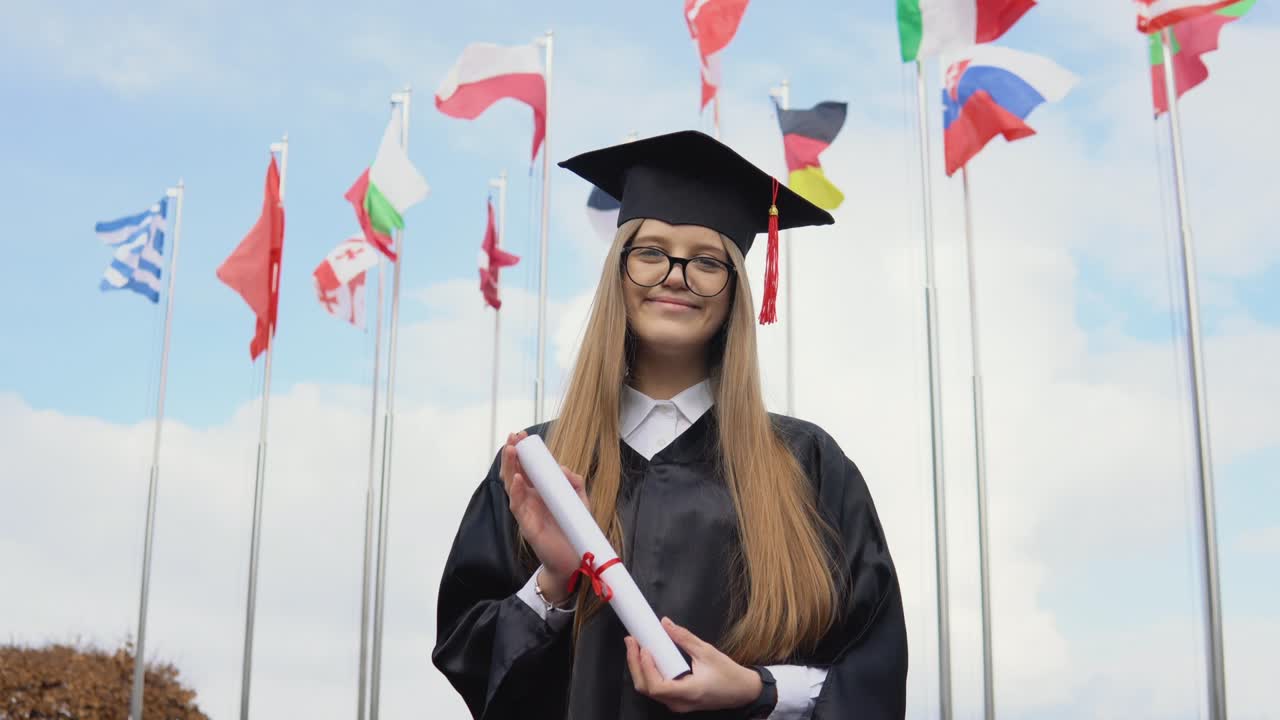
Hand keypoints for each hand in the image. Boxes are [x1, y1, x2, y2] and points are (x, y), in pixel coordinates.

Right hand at [500, 431, 588, 603]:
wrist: (576, 561)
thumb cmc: (574, 530)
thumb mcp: (579, 501)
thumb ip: (574, 483)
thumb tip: (562, 468)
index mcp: (540, 492)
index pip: (528, 468)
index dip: (524, 452)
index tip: (522, 435)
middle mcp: (530, 499)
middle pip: (515, 473)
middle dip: (513, 454)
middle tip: (513, 437)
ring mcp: (526, 511)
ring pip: (512, 486)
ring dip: (510, 468)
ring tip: (511, 450)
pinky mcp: (527, 526)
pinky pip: (518, 506)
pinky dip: (517, 491)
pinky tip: (517, 478)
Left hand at [625, 617, 762, 713]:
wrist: (743, 691)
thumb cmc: (729, 674)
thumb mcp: (707, 652)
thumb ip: (684, 638)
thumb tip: (666, 624)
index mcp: (688, 692)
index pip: (656, 686)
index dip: (646, 668)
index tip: (643, 648)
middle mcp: (679, 703)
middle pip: (646, 689)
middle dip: (635, 664)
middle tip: (631, 641)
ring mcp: (677, 704)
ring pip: (649, 690)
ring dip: (640, 668)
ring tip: (636, 647)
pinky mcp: (677, 701)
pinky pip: (657, 689)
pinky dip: (649, 673)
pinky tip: (647, 658)